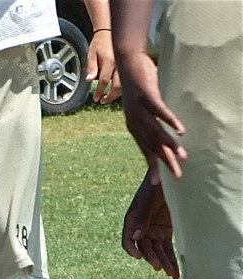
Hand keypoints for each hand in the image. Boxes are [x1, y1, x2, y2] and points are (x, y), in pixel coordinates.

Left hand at [84, 31, 120, 103]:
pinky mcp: (128, 64)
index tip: (96, 98)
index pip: (104, 82)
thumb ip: (91, 68)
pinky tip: (115, 89)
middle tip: (102, 100)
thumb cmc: (99, 43)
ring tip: (107, 97)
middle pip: (118, 86)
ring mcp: (125, 64)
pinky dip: (122, 86)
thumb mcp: (91, 54)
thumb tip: (89, 80)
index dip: (100, 92)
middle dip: (110, 96)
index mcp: (110, 61)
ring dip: (117, 93)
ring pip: (125, 84)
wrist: (110, 32)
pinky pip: (127, 78)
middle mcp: (120, 64)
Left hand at [117, 51, 187, 178]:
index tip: (158, 184)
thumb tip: (161, 133)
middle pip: (152, 145)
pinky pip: (159, 111)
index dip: (152, 166)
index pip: (145, 150)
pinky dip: (170, 121)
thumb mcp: (144, 108)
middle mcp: (135, 121)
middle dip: (165, 162)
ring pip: (156, 131)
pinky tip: (181, 131)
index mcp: (134, 127)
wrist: (127, 63)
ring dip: (170, 144)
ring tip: (182, 156)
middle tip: (177, 176)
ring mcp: (139, 109)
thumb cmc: (138, 87)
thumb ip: (151, 120)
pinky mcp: (146, 96)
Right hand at [122, 173, 178, 278]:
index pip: (128, 239)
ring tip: (171, 274)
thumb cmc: (157, 185)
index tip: (139, 256)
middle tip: (159, 267)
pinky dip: (171, 260)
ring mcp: (154, 231)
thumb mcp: (148, 200)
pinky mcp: (166, 232)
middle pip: (144, 248)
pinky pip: (168, 249)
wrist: (172, 178)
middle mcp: (141, 228)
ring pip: (157, 251)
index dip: (132, 249)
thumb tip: (136, 237)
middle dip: (152, 258)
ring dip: (164, 263)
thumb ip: (142, 218)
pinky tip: (175, 271)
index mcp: (132, 219)